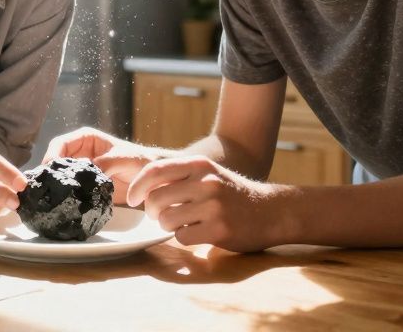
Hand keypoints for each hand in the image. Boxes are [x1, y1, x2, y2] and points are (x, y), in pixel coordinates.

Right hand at [43, 127, 161, 198]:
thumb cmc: (139, 161)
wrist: (151, 181)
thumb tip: (88, 172)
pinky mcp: (84, 187)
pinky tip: (61, 204)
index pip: (60, 143)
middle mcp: (79, 154)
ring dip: (55, 185)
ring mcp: (81, 171)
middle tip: (44, 186)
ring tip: (48, 196)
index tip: (48, 169)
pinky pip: (69, 190)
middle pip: (55, 161)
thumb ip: (105, 163)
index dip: (51, 155)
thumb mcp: (122, 158)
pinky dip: (64, 196)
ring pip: (60, 177)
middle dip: (49, 172)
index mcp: (85, 139)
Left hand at [127, 155, 293, 251]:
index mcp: (199, 164)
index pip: (155, 170)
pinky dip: (183, 238)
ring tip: (181, 223)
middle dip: (152, 211)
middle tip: (159, 216)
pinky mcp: (219, 229)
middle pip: (156, 199)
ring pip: (167, 219)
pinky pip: (182, 237)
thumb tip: (140, 187)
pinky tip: (196, 233)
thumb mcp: (208, 173)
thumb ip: (179, 176)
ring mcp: (213, 206)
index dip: (137, 186)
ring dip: (167, 226)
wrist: (271, 211)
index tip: (131, 198)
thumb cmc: (231, 193)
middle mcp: (206, 182)